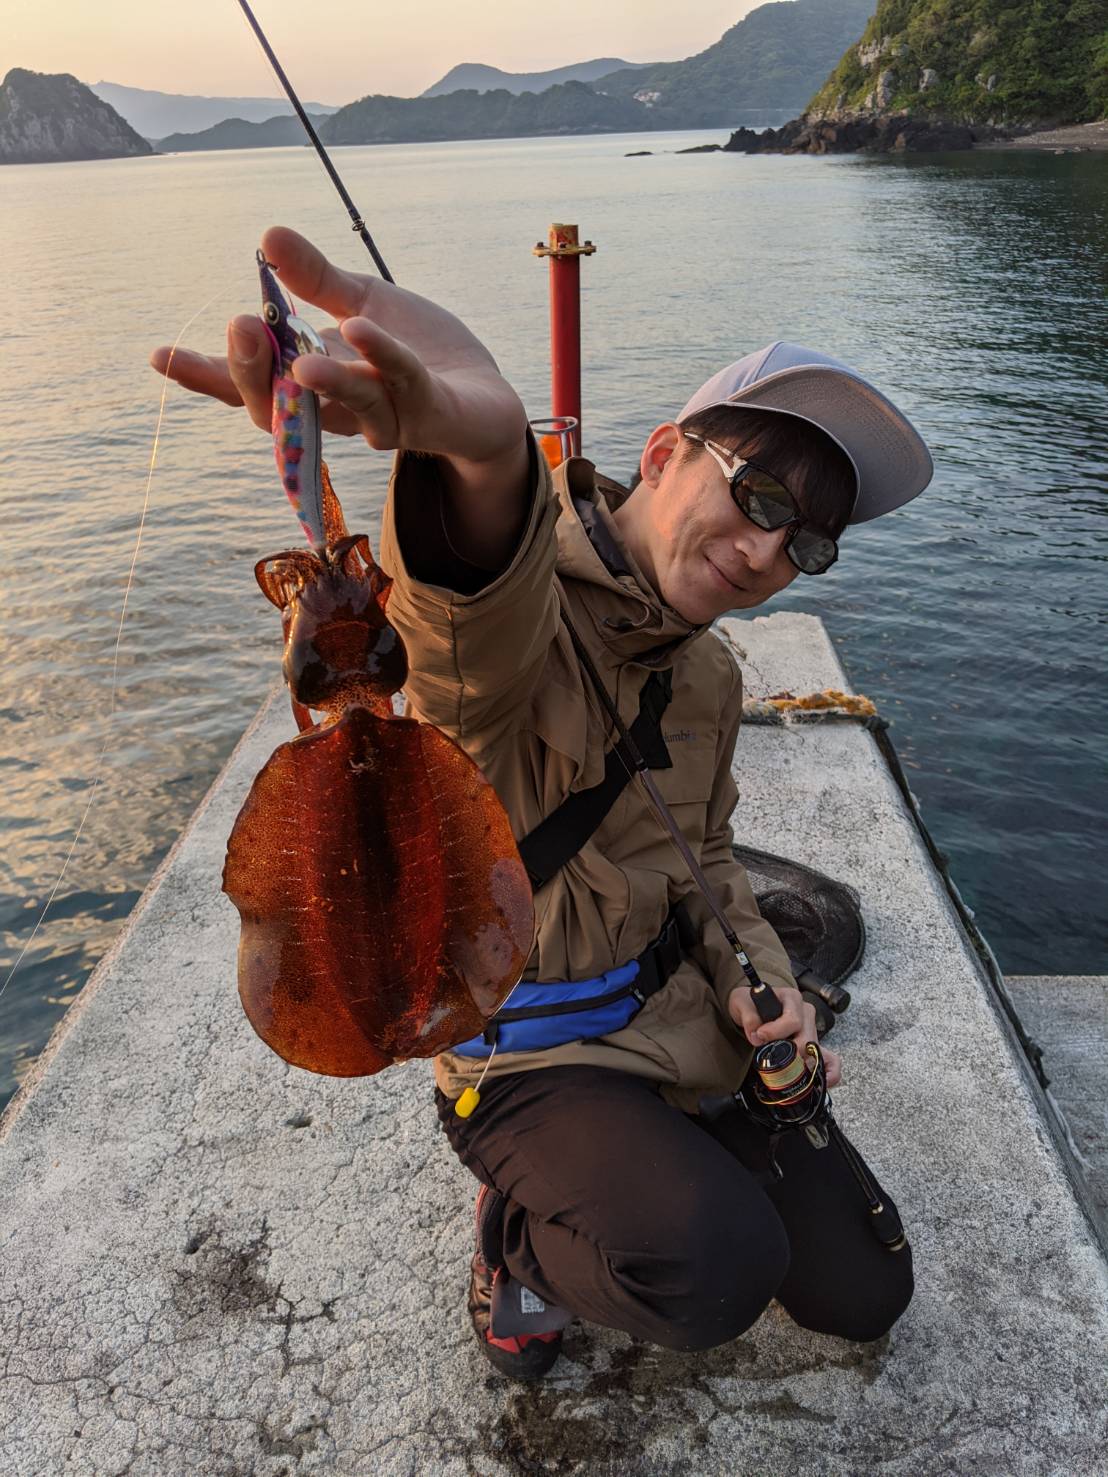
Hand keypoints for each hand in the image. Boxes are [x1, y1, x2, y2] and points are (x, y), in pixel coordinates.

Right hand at [150, 225, 528, 466]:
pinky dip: (380, 358)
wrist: (485, 396)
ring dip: (321, 382)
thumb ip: (316, 279)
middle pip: (281, 410)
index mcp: (312, 385)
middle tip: (238, 329)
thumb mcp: (362, 303)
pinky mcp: (428, 415)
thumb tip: (267, 234)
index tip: (159, 356)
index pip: (250, 386)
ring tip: (298, 359)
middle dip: (255, 374)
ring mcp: (383, 420)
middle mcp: (338, 412)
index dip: (206, 375)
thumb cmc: (418, 354)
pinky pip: (401, 385)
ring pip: (343, 409)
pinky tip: (359, 328)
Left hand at [728, 986, 841, 1088]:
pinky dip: (829, 1071)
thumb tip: (756, 1035)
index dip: (776, 1031)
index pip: (793, 1019)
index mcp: (792, 999)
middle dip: (788, 1052)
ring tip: (784, 1071)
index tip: (760, 1036)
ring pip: (815, 1051)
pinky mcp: (812, 1045)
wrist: (751, 1008)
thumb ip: (748, 1017)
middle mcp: (805, 1013)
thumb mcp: (741, 1002)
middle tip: (771, 1057)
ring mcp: (811, 1030)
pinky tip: (824, 1082)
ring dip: (801, 1064)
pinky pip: (830, 1059)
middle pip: (806, 1038)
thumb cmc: (750, 1003)